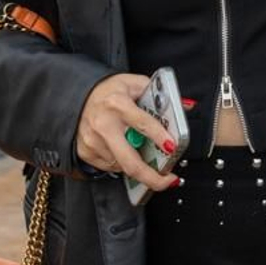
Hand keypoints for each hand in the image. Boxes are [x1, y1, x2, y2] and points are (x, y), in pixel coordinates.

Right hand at [75, 73, 180, 193]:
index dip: (159, 136)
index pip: (142, 123)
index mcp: (118, 103)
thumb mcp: (136, 84)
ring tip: (147, 158)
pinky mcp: (86, 152)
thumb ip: (160, 94)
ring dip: (139, 166)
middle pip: (130, 160)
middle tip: (168, 180)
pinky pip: (110, 167)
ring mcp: (92, 141)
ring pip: (122, 165)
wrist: (79, 97)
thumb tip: (185, 106)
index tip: (172, 147)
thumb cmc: (110, 91)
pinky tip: (126, 152)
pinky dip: (122, 163)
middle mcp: (103, 124)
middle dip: (152, 177)